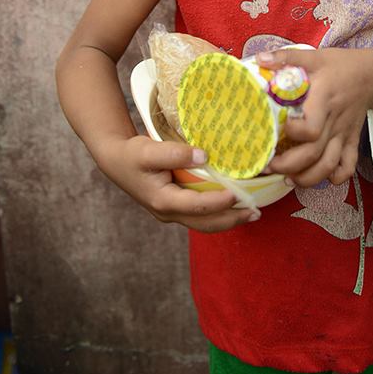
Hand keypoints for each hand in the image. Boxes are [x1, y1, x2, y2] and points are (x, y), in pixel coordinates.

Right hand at [97, 135, 259, 231]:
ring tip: (251, 212)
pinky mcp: (175, 207)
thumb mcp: (149, 150)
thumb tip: (203, 155)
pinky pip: (200, 215)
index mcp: (163, 201)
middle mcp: (168, 212)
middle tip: (256, 212)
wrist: (116, 161)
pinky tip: (232, 205)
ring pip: (204, 223)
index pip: (197, 206)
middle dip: (231, 219)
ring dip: (227, 220)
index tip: (239, 193)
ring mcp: (171, 213)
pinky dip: (218, 213)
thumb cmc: (132, 155)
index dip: (220, 202)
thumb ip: (174, 153)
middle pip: (205, 223)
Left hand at [257, 47, 372, 187]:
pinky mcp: (351, 140)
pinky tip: (321, 176)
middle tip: (270, 165)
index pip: (311, 128)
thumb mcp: (314, 56)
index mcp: (323, 100)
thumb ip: (286, 57)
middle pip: (314, 154)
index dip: (293, 132)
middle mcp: (334, 121)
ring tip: (289, 178)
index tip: (279, 127)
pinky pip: (348, 166)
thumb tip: (260, 58)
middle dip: (289, 165)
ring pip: (329, 166)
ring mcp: (344, 133)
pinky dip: (336, 177)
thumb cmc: (341, 65)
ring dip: (308, 178)